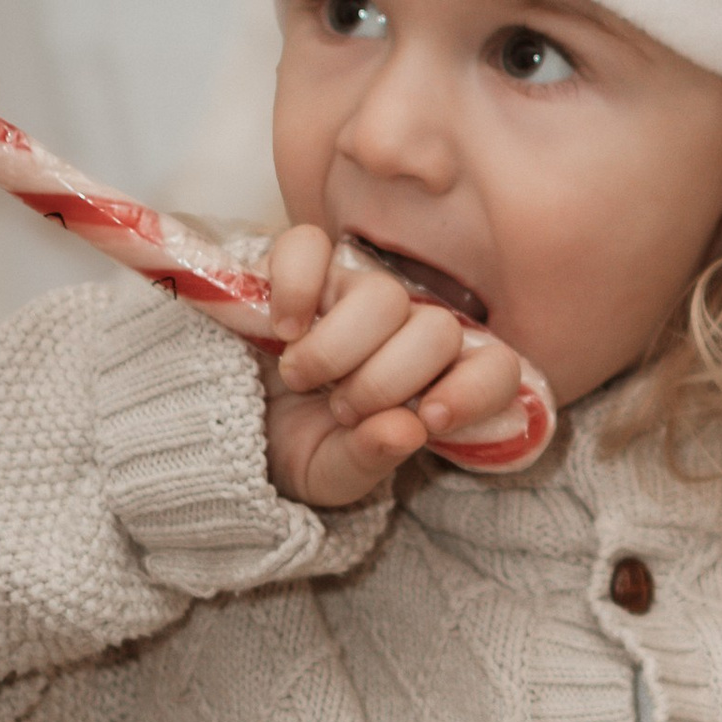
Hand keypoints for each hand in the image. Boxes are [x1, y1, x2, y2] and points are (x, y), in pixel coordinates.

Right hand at [262, 228, 528, 508]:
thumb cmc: (295, 450)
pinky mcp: (302, 269)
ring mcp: (355, 295)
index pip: (496, 368)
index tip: (431, 418)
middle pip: (436, 331)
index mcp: (433, 385)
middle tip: (339, 409)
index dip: (474, 389)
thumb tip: (405, 430)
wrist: (226, 427)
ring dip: (337, 347)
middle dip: (384, 380)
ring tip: (299, 378)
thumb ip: (371, 459)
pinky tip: (281, 327)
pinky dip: (296, 286)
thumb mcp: (332, 475)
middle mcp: (406, 333)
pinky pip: (310, 246)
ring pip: (383, 296)